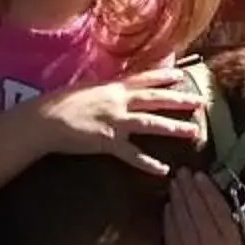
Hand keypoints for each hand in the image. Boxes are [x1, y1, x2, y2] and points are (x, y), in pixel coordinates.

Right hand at [37, 71, 205, 175]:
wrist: (43, 120)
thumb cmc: (58, 103)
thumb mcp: (84, 89)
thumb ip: (103, 90)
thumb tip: (112, 90)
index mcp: (111, 86)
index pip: (143, 78)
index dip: (164, 76)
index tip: (182, 74)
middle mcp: (117, 101)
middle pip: (154, 99)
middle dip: (179, 100)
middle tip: (201, 102)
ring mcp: (114, 121)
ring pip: (151, 123)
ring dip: (173, 128)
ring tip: (193, 132)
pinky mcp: (107, 142)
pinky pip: (132, 154)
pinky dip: (148, 164)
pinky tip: (163, 170)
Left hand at [164, 166, 240, 244]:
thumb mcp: (235, 243)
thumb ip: (226, 219)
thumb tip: (208, 189)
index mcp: (231, 244)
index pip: (217, 210)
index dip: (207, 190)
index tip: (200, 175)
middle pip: (198, 212)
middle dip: (189, 189)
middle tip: (183, 173)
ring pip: (183, 221)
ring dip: (178, 199)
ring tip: (175, 184)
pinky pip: (172, 234)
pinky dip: (170, 217)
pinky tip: (169, 204)